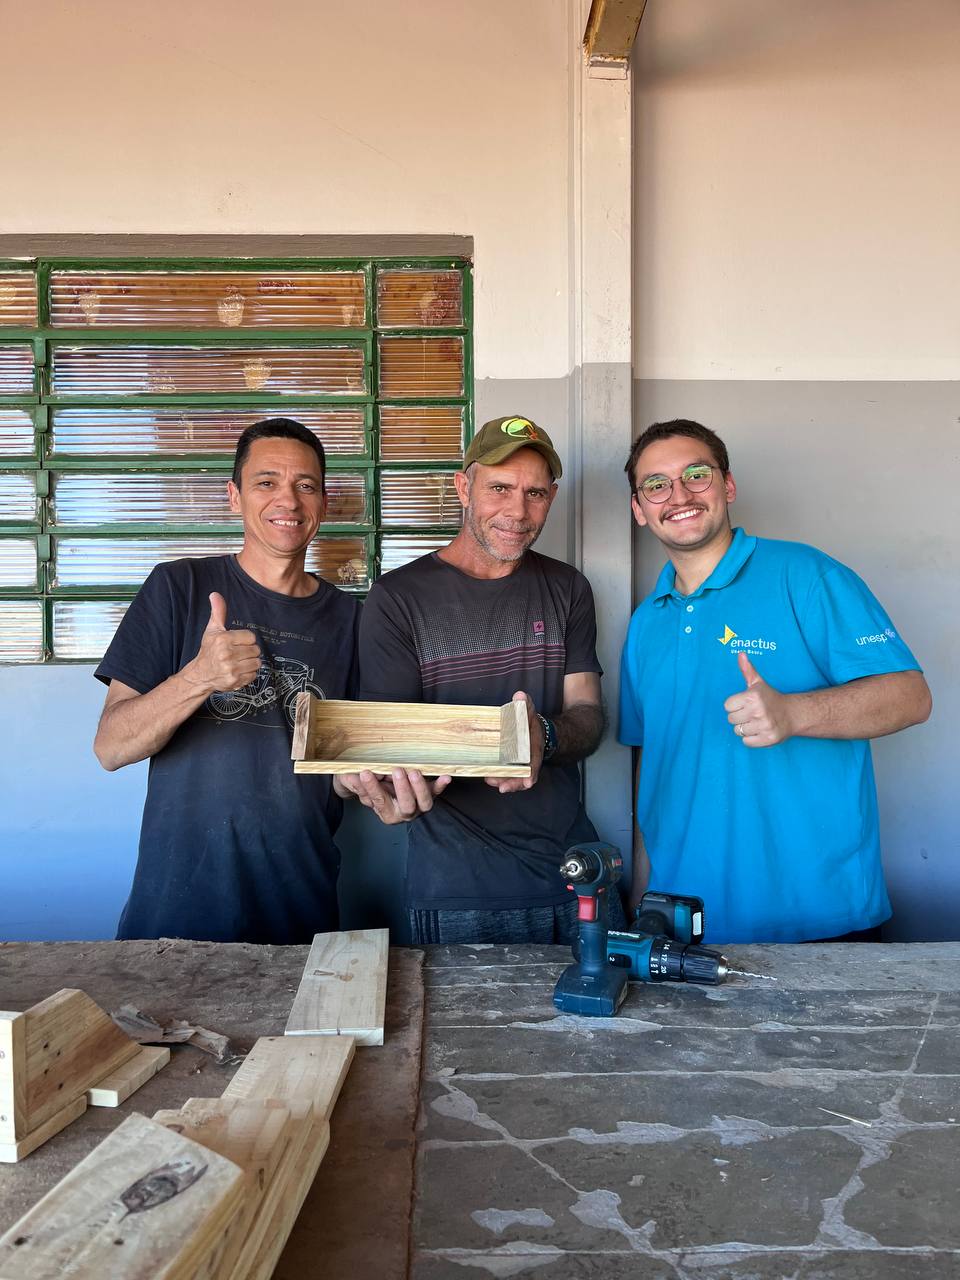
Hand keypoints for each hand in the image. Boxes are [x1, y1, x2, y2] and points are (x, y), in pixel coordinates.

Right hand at [185, 592, 261, 692]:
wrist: (201, 674)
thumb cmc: (208, 651)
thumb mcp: (212, 630)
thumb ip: (218, 612)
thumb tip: (215, 595)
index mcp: (223, 640)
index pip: (251, 637)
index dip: (245, 639)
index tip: (237, 642)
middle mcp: (227, 654)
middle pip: (255, 650)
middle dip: (249, 651)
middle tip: (238, 653)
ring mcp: (231, 669)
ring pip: (257, 662)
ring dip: (250, 662)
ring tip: (239, 661)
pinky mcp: (235, 681)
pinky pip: (254, 674)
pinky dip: (249, 673)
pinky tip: (239, 670)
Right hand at [334, 768, 451, 823]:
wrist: (382, 782)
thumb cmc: (370, 783)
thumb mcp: (358, 783)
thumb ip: (354, 782)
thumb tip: (352, 777)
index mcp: (386, 813)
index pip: (379, 801)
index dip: (371, 788)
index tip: (365, 773)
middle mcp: (404, 813)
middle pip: (406, 806)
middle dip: (402, 788)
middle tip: (396, 770)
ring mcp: (419, 805)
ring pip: (424, 803)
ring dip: (420, 788)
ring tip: (413, 772)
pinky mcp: (430, 794)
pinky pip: (437, 792)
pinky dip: (441, 785)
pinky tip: (446, 777)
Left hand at [486, 690, 542, 792]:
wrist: (533, 730)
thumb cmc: (529, 723)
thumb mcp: (528, 712)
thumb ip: (525, 705)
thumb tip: (520, 696)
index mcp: (534, 749)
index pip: (534, 763)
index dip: (531, 774)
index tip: (528, 782)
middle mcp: (528, 761)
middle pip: (523, 777)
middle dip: (513, 783)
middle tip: (501, 787)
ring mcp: (520, 765)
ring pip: (514, 779)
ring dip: (503, 783)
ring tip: (490, 780)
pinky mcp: (511, 766)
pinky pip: (507, 776)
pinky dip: (500, 779)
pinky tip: (488, 778)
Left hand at [724, 651, 796, 747]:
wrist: (793, 714)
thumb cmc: (770, 698)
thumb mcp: (758, 683)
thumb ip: (747, 670)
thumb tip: (740, 653)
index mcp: (752, 697)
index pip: (727, 706)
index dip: (735, 706)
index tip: (745, 704)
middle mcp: (758, 711)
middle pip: (731, 720)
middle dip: (739, 717)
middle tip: (751, 714)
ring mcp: (763, 726)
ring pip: (738, 731)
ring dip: (745, 728)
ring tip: (756, 722)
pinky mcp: (768, 739)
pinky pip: (747, 742)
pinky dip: (751, 739)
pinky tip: (760, 731)